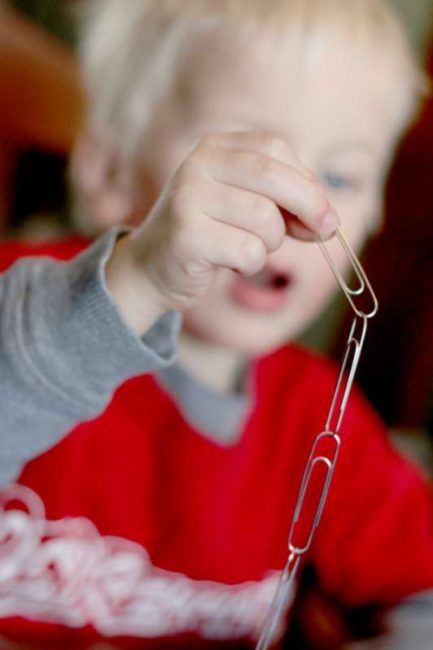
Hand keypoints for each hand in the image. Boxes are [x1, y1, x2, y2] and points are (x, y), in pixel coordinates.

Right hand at [106, 132, 337, 333]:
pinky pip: (248, 251)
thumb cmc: (209, 235)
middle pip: (274, 177)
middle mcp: (198, 165)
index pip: (275, 149)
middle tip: (324, 232)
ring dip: (270, 244)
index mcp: (214, 147)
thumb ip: (284, 202)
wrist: (152, 267)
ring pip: (265, 219)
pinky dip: (250, 264)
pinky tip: (228, 262)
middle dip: (310, 207)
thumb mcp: (246, 206)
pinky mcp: (187, 236)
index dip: (308, 182)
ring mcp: (188, 198)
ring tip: (246, 248)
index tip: (325, 214)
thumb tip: (328, 219)